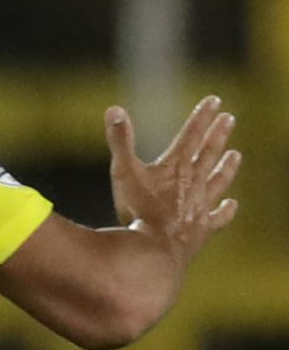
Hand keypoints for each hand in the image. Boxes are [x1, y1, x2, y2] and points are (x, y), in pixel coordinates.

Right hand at [108, 95, 240, 262]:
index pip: (191, 134)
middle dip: (218, 134)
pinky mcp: (203, 227)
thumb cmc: (138, 210)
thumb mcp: (123, 171)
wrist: (156, 249)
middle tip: (229, 119)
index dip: (202, 116)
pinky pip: (219, 216)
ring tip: (236, 154)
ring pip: (218, 180)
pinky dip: (226, 210)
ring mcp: (201, 205)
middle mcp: (193, 182)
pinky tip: (232, 205)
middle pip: (209, 153)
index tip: (215, 101)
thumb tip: (113, 109)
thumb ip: (120, 140)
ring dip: (226, 166)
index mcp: (175, 166)